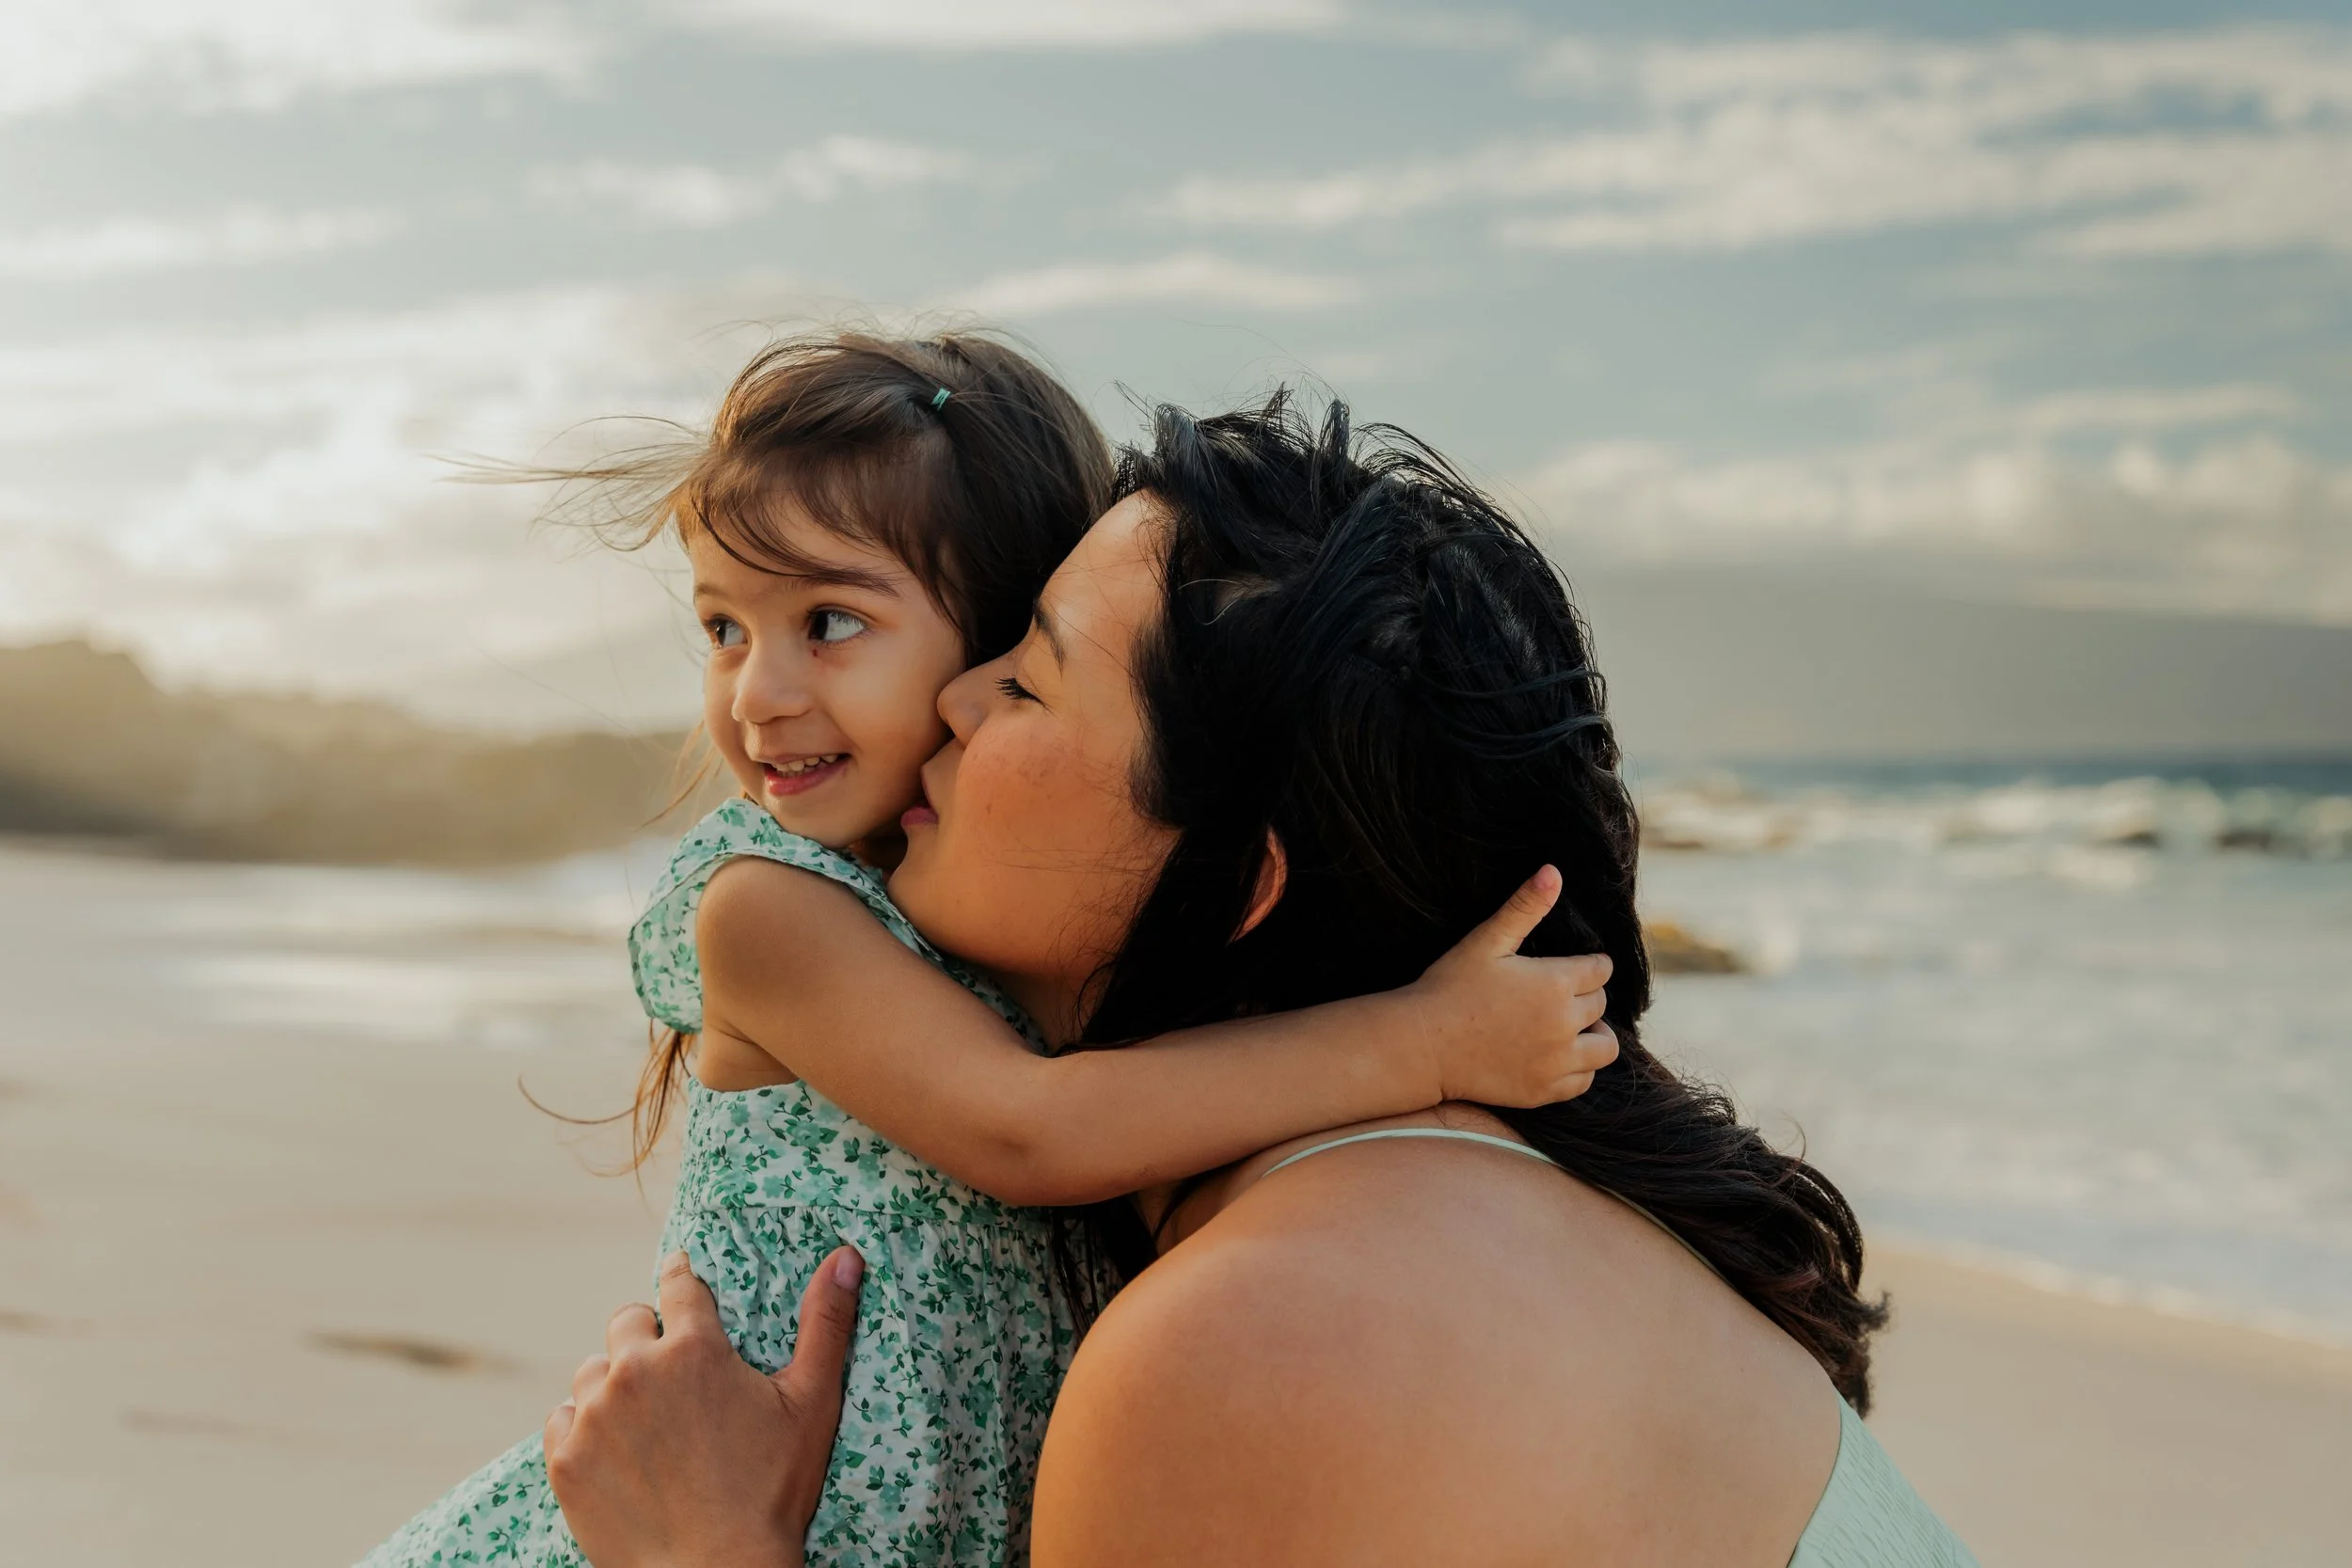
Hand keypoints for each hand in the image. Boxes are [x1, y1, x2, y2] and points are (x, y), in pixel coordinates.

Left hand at [544, 1246, 863, 1567]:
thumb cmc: (772, 1492)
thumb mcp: (812, 1403)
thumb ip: (826, 1322)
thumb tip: (845, 1256)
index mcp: (693, 1347)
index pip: (678, 1282)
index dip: (684, 1280)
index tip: (683, 1283)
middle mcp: (634, 1371)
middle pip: (627, 1321)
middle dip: (648, 1337)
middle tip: (674, 1374)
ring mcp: (593, 1416)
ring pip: (591, 1372)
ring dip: (614, 1385)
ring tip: (647, 1421)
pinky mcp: (565, 1460)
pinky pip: (561, 1420)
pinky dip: (583, 1428)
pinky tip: (616, 1452)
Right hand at [1407, 866, 1617, 1107]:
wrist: (1422, 1045)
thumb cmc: (1450, 987)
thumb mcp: (1486, 941)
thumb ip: (1524, 907)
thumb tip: (1553, 871)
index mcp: (1555, 983)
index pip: (1600, 969)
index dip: (1587, 964)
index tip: (1571, 967)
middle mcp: (1564, 1023)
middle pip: (1601, 1005)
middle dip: (1585, 996)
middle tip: (1556, 995)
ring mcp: (1557, 1061)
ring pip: (1605, 1047)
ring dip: (1593, 1034)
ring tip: (1568, 1026)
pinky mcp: (1545, 1090)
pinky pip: (1584, 1080)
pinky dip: (1578, 1067)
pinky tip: (1555, 1055)